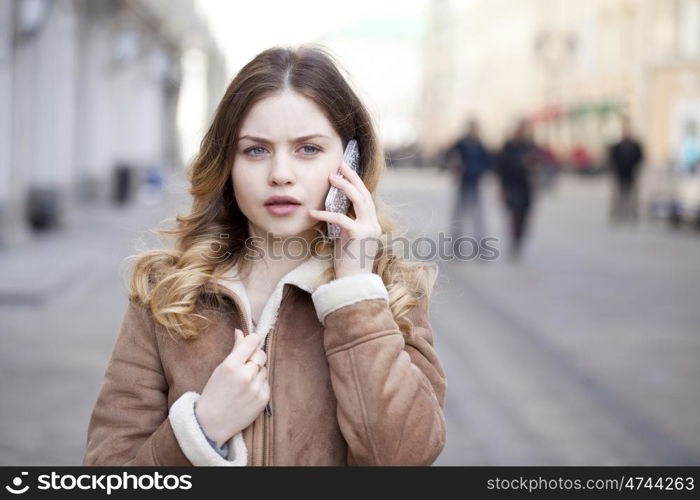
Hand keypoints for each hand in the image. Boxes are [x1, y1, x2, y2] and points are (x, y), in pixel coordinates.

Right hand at [195, 329, 268, 446]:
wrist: (211, 423)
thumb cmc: (213, 394)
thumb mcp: (220, 369)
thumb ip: (235, 350)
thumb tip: (241, 331)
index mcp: (231, 365)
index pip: (252, 342)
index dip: (253, 340)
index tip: (252, 342)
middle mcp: (245, 375)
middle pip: (262, 355)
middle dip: (255, 358)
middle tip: (245, 367)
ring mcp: (256, 388)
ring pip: (264, 369)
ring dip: (257, 373)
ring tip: (244, 383)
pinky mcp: (263, 399)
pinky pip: (266, 383)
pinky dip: (259, 385)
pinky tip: (247, 393)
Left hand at [309, 161, 381, 278]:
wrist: (353, 283)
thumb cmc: (347, 262)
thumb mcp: (346, 238)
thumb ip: (345, 223)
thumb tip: (333, 208)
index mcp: (372, 224)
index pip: (366, 197)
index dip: (356, 182)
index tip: (345, 170)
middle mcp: (373, 224)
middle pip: (365, 194)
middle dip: (352, 177)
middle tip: (340, 165)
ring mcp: (369, 229)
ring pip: (359, 200)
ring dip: (345, 186)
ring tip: (332, 177)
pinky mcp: (359, 235)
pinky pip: (341, 219)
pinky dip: (326, 214)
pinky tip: (313, 212)